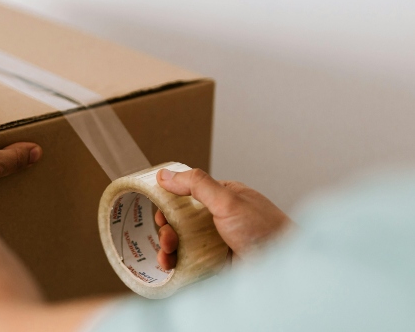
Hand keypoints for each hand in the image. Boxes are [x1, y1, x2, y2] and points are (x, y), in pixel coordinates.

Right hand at [153, 168, 292, 269]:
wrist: (285, 269)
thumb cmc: (266, 231)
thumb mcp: (228, 200)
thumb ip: (196, 184)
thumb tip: (166, 175)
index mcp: (223, 197)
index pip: (186, 194)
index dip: (168, 202)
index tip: (159, 212)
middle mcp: (218, 218)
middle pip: (180, 220)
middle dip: (167, 228)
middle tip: (167, 237)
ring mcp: (217, 242)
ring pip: (182, 242)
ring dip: (168, 247)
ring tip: (168, 254)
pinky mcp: (216, 263)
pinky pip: (189, 261)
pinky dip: (176, 263)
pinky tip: (171, 266)